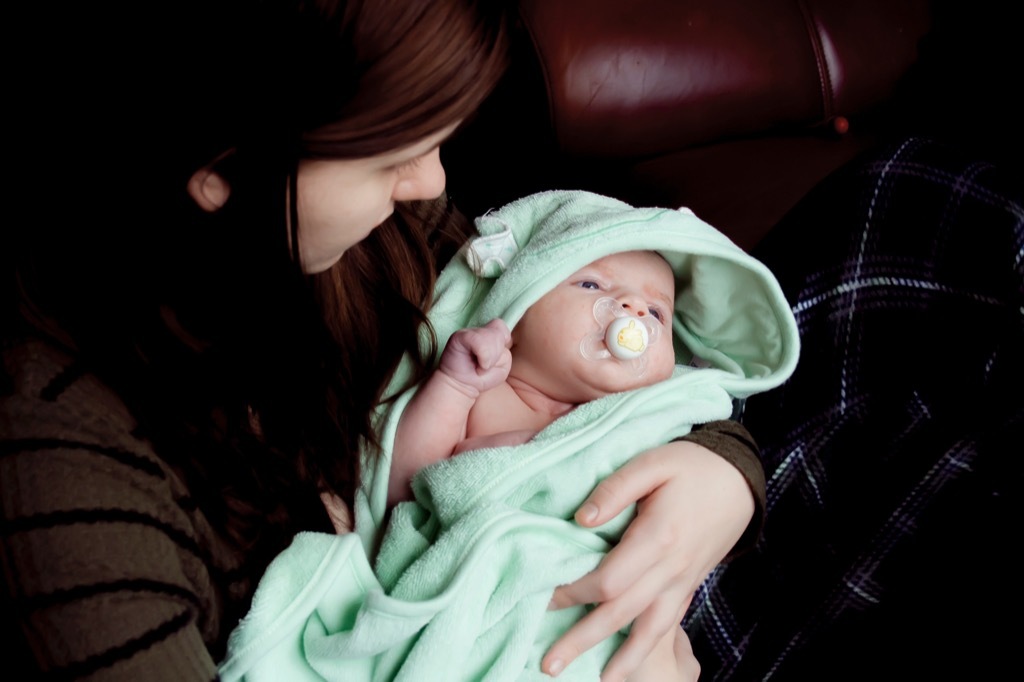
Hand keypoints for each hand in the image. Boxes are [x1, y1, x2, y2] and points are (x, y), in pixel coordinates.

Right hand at [438, 318, 511, 395]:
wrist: (461, 387)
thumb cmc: (481, 378)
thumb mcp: (502, 367)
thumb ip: (506, 353)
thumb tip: (500, 342)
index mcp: (489, 334)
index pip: (502, 327)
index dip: (502, 344)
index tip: (494, 359)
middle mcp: (478, 331)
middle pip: (499, 334)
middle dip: (496, 355)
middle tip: (485, 365)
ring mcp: (468, 332)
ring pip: (490, 336)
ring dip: (489, 358)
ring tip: (480, 366)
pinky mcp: (459, 336)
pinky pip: (479, 341)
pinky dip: (484, 357)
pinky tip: (478, 366)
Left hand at [542, 441, 753, 680]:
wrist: (739, 481)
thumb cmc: (691, 466)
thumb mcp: (652, 464)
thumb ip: (614, 490)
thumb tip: (580, 520)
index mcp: (658, 536)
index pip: (610, 579)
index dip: (575, 592)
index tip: (545, 596)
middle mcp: (671, 568)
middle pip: (621, 613)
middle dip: (583, 640)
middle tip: (549, 664)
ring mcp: (681, 582)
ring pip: (648, 630)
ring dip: (620, 660)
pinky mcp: (686, 586)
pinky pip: (666, 626)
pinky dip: (647, 650)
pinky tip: (628, 667)